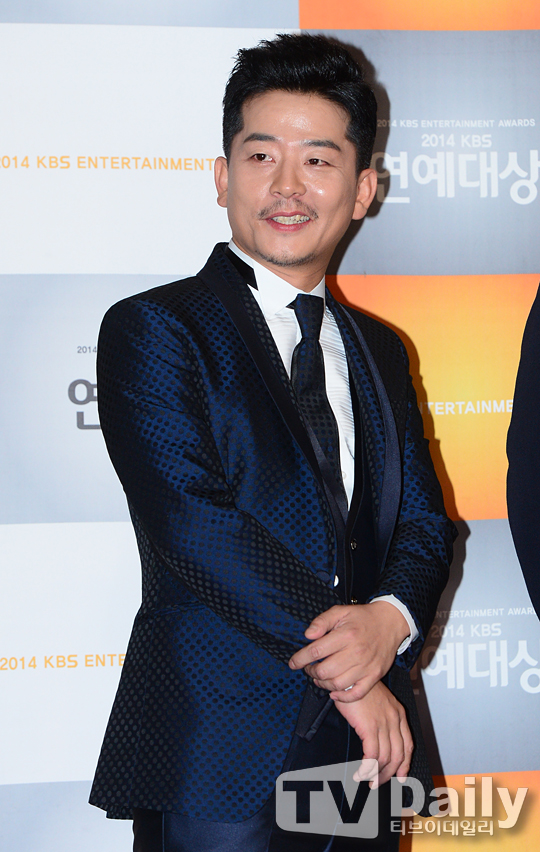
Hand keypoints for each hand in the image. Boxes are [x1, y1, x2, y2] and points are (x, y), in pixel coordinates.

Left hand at [288, 601, 408, 700]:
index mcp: (345, 635)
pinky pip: (356, 693)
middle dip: (311, 672)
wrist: (390, 622)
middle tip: (308, 669)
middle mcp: (356, 652)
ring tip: (319, 678)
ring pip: (337, 684)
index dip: (301, 659)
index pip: (316, 651)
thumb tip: (308, 636)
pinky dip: (342, 697)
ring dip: (323, 684)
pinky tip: (334, 692)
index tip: (293, 662)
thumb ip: (322, 621)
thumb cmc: (362, 617)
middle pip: (325, 671)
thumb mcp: (340, 611)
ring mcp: (366, 666)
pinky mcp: (374, 676)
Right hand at [334, 681, 412, 787]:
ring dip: (376, 774)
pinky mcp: (370, 727)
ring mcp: (384, 724)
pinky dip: (367, 768)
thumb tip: (376, 736)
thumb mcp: (377, 700)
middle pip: (398, 755)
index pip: (408, 745)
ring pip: (386, 758)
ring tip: (367, 781)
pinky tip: (360, 773)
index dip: (405, 763)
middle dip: (389, 773)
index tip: (401, 776)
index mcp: (398, 713)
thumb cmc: (359, 686)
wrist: (350, 675)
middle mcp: (395, 720)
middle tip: (378, 783)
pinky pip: (372, 755)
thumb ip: (382, 717)